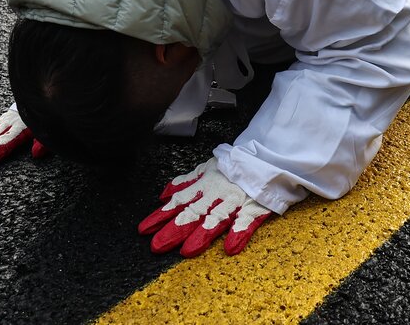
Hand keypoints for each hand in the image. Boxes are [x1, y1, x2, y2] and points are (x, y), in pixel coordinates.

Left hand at [138, 159, 272, 256]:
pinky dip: (239, 233)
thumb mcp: (207, 169)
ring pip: (216, 218)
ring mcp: (235, 202)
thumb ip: (186, 182)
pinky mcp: (254, 208)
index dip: (161, 216)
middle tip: (157, 246)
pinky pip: (246, 221)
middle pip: (193, 213)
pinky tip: (230, 248)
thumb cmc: (235, 165)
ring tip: (188, 251)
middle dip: (174, 230)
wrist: (266, 158)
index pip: (179, 202)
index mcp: (204, 186)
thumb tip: (164, 194)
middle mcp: (216, 195)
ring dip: (202, 234)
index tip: (144, 230)